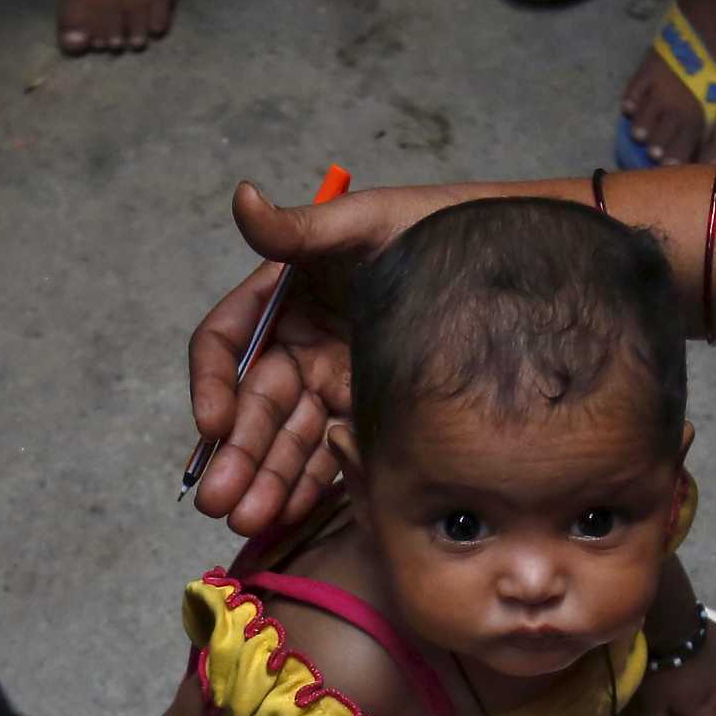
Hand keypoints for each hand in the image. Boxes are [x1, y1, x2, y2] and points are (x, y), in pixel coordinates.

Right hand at [191, 180, 471, 534]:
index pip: (229, 343)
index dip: (214, 383)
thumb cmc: (431, 230)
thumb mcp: (364, 222)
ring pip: (285, 438)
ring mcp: (331, 381)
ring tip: (248, 519)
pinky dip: (303, 484)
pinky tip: (287, 513)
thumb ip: (300, 227)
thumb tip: (242, 196)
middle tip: (221, 502)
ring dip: (262, 479)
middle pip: (253, 405)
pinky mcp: (364, 413)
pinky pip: (325, 453)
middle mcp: (299, 343)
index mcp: (285, 296)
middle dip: (235, 453)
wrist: (503, 262)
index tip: (211, 424)